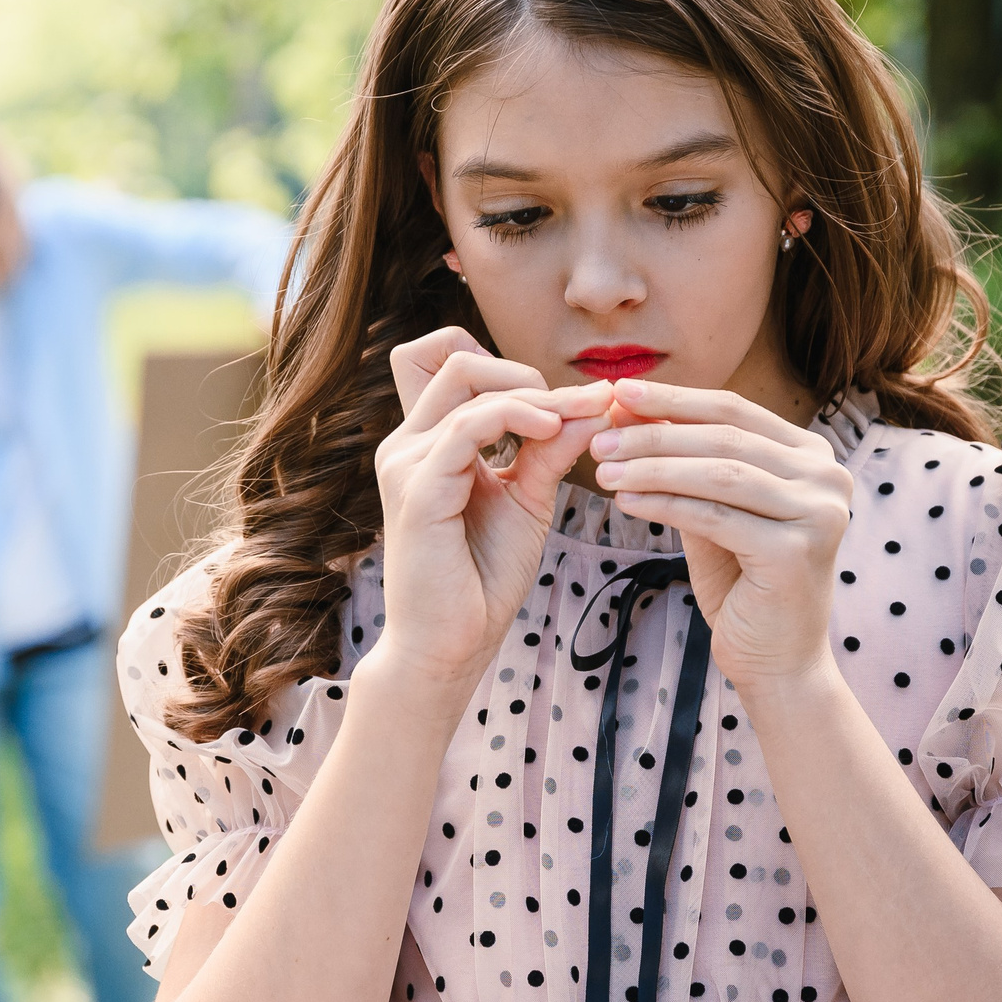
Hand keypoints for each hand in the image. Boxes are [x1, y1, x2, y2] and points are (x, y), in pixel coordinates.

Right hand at [369, 328, 612, 697]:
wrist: (451, 646)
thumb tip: (596, 400)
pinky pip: (467, 426)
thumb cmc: (482, 579)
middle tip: (576, 406)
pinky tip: (553, 430)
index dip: (504, 364)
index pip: (446, 361)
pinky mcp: (417, 490)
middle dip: (523, 370)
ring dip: (534, 391)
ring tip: (580, 416)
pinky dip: (517, 416)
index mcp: (426, 444)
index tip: (565, 402)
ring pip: (466, 381)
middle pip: (452, 355)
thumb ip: (550, 447)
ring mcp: (405, 463)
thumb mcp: (527, 498)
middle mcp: (406, 444)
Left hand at [589, 379, 852, 689]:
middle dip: (655, 433)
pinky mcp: (797, 550)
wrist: (775, 662)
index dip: (674, 398)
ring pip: (719, 473)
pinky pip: (715, 516)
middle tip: (599, 435)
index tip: (619, 391)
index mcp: (811, 458)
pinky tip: (625, 501)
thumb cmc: (742, 586)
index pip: (735, 411)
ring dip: (653, 467)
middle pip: (725, 438)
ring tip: (603, 469)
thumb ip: (683, 465)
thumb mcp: (713, 513)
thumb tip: (627, 408)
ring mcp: (820, 512)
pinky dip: (665, 505)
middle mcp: (828, 477)